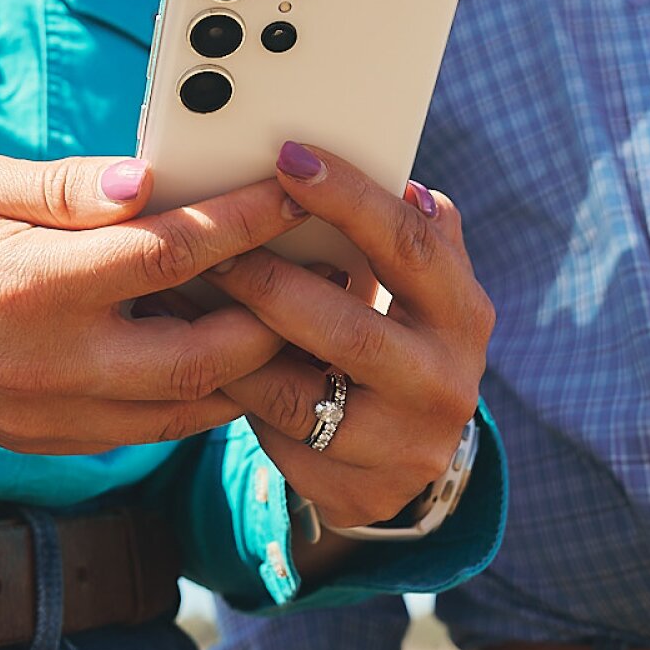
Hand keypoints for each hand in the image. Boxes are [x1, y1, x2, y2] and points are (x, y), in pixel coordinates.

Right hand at [0, 155, 308, 456]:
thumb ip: (63, 186)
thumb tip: (150, 180)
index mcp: (28, 284)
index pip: (166, 257)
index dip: (242, 223)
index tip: (291, 191)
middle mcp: (44, 363)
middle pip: (199, 357)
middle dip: (273, 316)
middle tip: (319, 269)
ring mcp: (45, 414)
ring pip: (183, 410)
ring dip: (249, 368)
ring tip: (293, 315)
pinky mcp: (43, 439)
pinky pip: (145, 431)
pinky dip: (198, 397)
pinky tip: (225, 353)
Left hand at [202, 142, 492, 532]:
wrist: (411, 455)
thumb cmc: (400, 337)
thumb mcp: (422, 288)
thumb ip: (411, 234)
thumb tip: (401, 180)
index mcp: (463, 313)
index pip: (408, 243)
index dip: (348, 197)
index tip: (288, 157)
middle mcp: (444, 382)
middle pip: (346, 325)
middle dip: (268, 279)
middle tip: (210, 244)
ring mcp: (403, 446)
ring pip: (297, 392)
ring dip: (232, 344)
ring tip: (185, 300)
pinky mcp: (359, 492)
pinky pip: (278, 440)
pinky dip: (232, 396)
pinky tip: (192, 362)